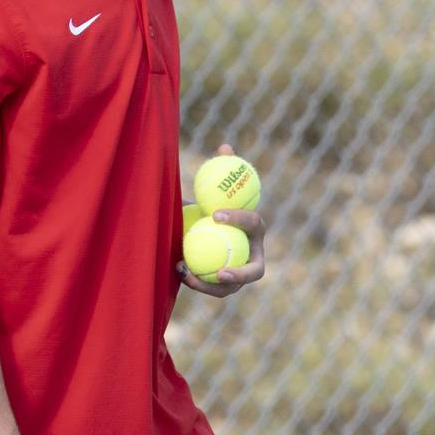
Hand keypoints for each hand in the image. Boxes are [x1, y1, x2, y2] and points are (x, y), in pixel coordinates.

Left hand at [179, 139, 267, 296]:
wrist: (201, 229)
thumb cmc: (209, 207)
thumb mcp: (213, 190)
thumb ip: (221, 172)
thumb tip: (224, 147)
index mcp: (256, 230)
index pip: (254, 224)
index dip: (239, 219)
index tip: (215, 214)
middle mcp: (252, 256)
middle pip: (254, 270)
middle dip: (242, 273)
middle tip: (220, 271)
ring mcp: (238, 276)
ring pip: (229, 288)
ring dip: (210, 285)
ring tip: (189, 274)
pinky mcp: (221, 286)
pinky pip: (209, 288)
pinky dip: (195, 281)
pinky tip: (178, 268)